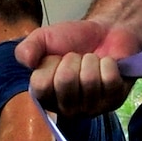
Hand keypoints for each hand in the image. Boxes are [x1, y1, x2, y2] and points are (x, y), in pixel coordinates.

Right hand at [15, 19, 141, 114]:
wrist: (105, 32)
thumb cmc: (73, 40)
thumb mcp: (43, 39)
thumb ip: (28, 48)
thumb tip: (26, 61)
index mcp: (45, 96)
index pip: (41, 86)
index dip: (50, 64)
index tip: (56, 58)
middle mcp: (66, 108)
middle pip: (66, 82)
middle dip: (73, 59)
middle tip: (77, 57)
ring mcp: (91, 108)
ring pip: (89, 81)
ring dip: (91, 61)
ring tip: (92, 60)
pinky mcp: (114, 102)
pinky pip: (110, 81)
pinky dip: (109, 64)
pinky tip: (107, 65)